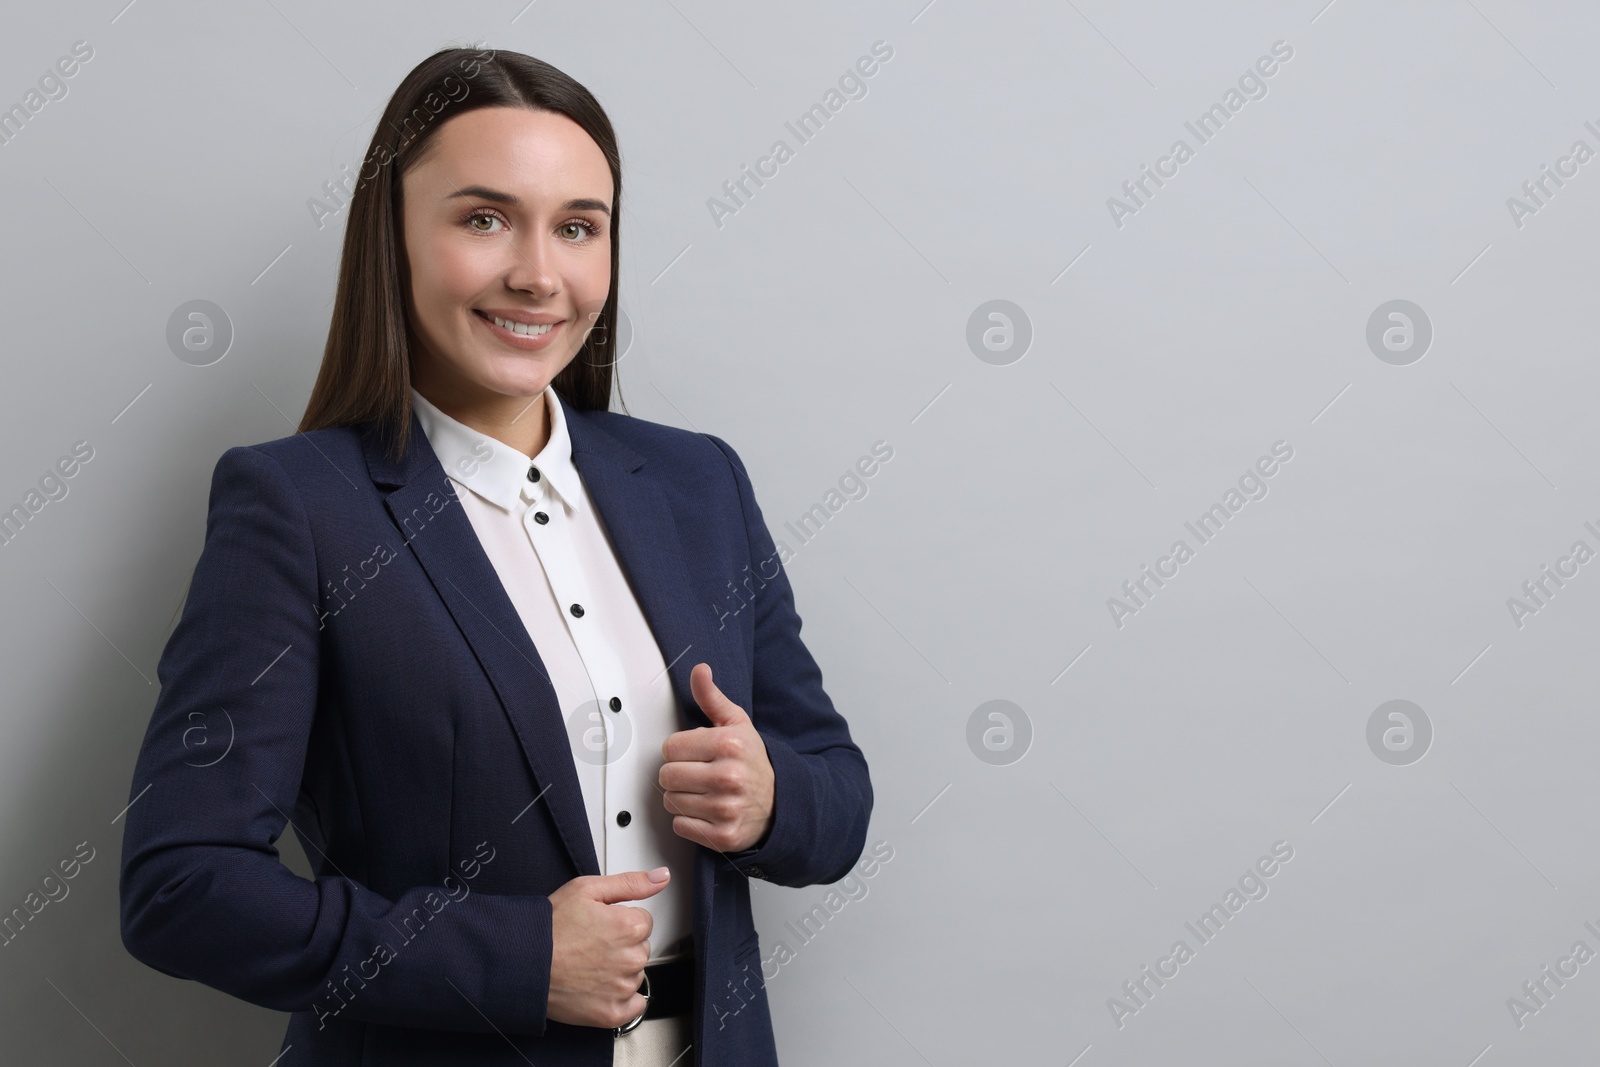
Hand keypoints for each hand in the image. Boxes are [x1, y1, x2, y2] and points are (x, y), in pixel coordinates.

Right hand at [546, 866, 669, 1028]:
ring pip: (636, 974)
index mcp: (630, 925)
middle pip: (641, 948)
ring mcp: (622, 987)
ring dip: (620, 971)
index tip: (600, 926)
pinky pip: (635, 1005)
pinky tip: (600, 988)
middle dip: (622, 945)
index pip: (644, 921)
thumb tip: (661, 877)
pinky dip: (622, 999)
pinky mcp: (612, 1012)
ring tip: (589, 965)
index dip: (620, 921)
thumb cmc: (550, 927)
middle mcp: (631, 957)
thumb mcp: (588, 889)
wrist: (523, 963)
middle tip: (591, 945)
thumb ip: (631, 883)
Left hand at [659, 663, 774, 852]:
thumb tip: (699, 670)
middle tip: (697, 774)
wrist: (781, 802)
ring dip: (681, 798)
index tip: (695, 754)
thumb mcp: (736, 724)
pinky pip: (681, 826)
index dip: (679, 751)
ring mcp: (726, 808)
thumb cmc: (752, 761)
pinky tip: (706, 812)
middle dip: (677, 774)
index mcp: (729, 744)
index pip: (670, 747)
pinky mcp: (723, 835)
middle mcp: (729, 776)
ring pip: (671, 802)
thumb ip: (711, 698)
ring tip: (703, 793)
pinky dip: (689, 821)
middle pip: (666, 776)